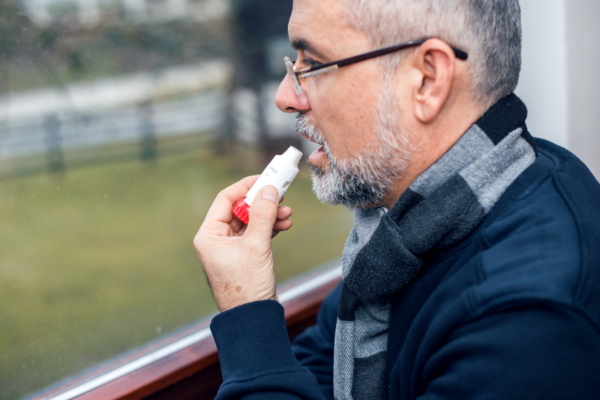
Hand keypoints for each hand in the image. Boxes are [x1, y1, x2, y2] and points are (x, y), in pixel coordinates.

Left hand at [193, 176, 293, 310]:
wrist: (253, 319)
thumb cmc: (247, 288)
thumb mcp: (256, 246)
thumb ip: (262, 214)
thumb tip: (268, 189)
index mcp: (209, 235)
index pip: (226, 199)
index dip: (246, 186)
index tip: (265, 178)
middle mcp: (216, 239)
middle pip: (240, 208)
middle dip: (262, 202)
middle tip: (281, 194)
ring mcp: (230, 248)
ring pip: (250, 220)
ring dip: (269, 215)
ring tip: (287, 214)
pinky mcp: (244, 255)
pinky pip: (256, 233)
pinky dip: (270, 227)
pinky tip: (284, 224)